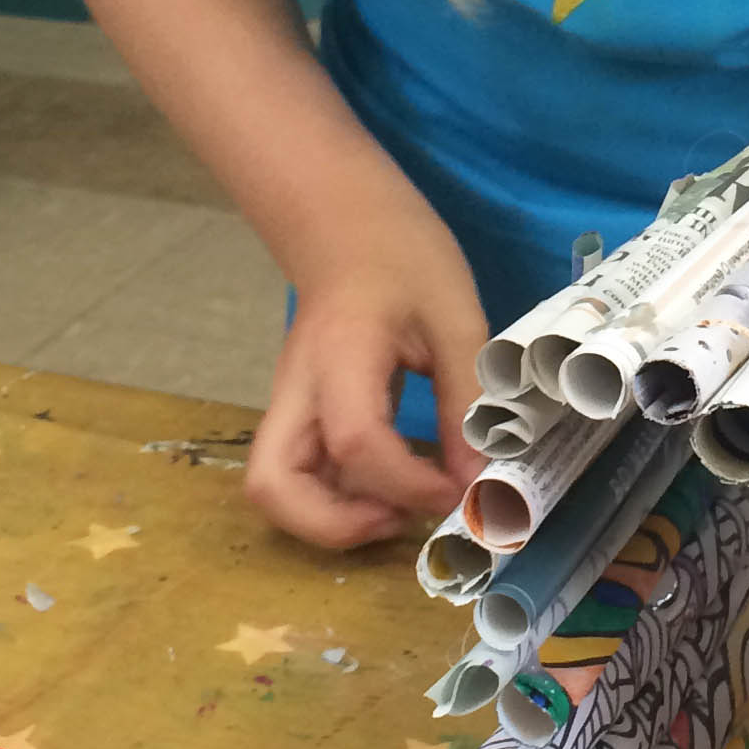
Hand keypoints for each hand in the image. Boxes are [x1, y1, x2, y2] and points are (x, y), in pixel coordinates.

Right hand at [247, 171, 488, 549]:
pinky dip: (335, 500)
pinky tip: (391, 487)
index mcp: (340, 355)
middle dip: (331, 526)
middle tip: (398, 519)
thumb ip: (466, 400)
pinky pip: (299, 474)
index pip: (355, 441)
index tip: (457, 486)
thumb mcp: (455, 318)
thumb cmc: (402, 256)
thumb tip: (477, 482)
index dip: (408, 482)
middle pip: (270, 484)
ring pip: (273, 487)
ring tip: (397, 509)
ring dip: (328, 520)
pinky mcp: (299, 413)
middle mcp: (298, 389)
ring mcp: (290, 403)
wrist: (344, 221)